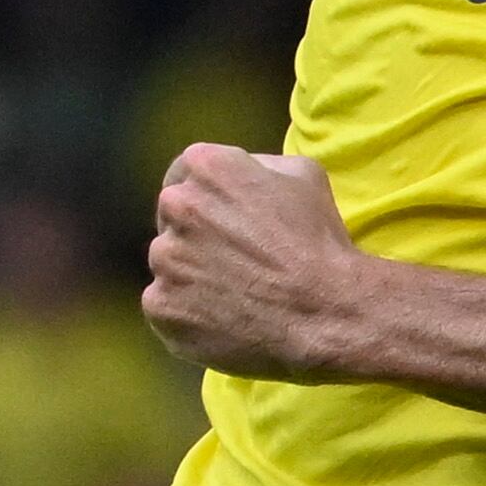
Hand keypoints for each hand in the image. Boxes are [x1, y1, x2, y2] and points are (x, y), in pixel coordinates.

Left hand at [143, 143, 369, 380]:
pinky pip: (165, 306)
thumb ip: (258, 165)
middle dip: (195, 233)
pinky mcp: (161, 307)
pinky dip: (186, 314)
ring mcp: (165, 260)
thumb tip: (241, 174)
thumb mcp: (302, 174)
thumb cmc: (317, 240)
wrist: (324, 311)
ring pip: (169, 263)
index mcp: (205, 167)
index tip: (222, 219)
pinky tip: (221, 320)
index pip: (185, 174)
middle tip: (232, 259)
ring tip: (232, 294)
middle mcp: (176, 206)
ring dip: (190, 274)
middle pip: (173, 218)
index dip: (205, 198)